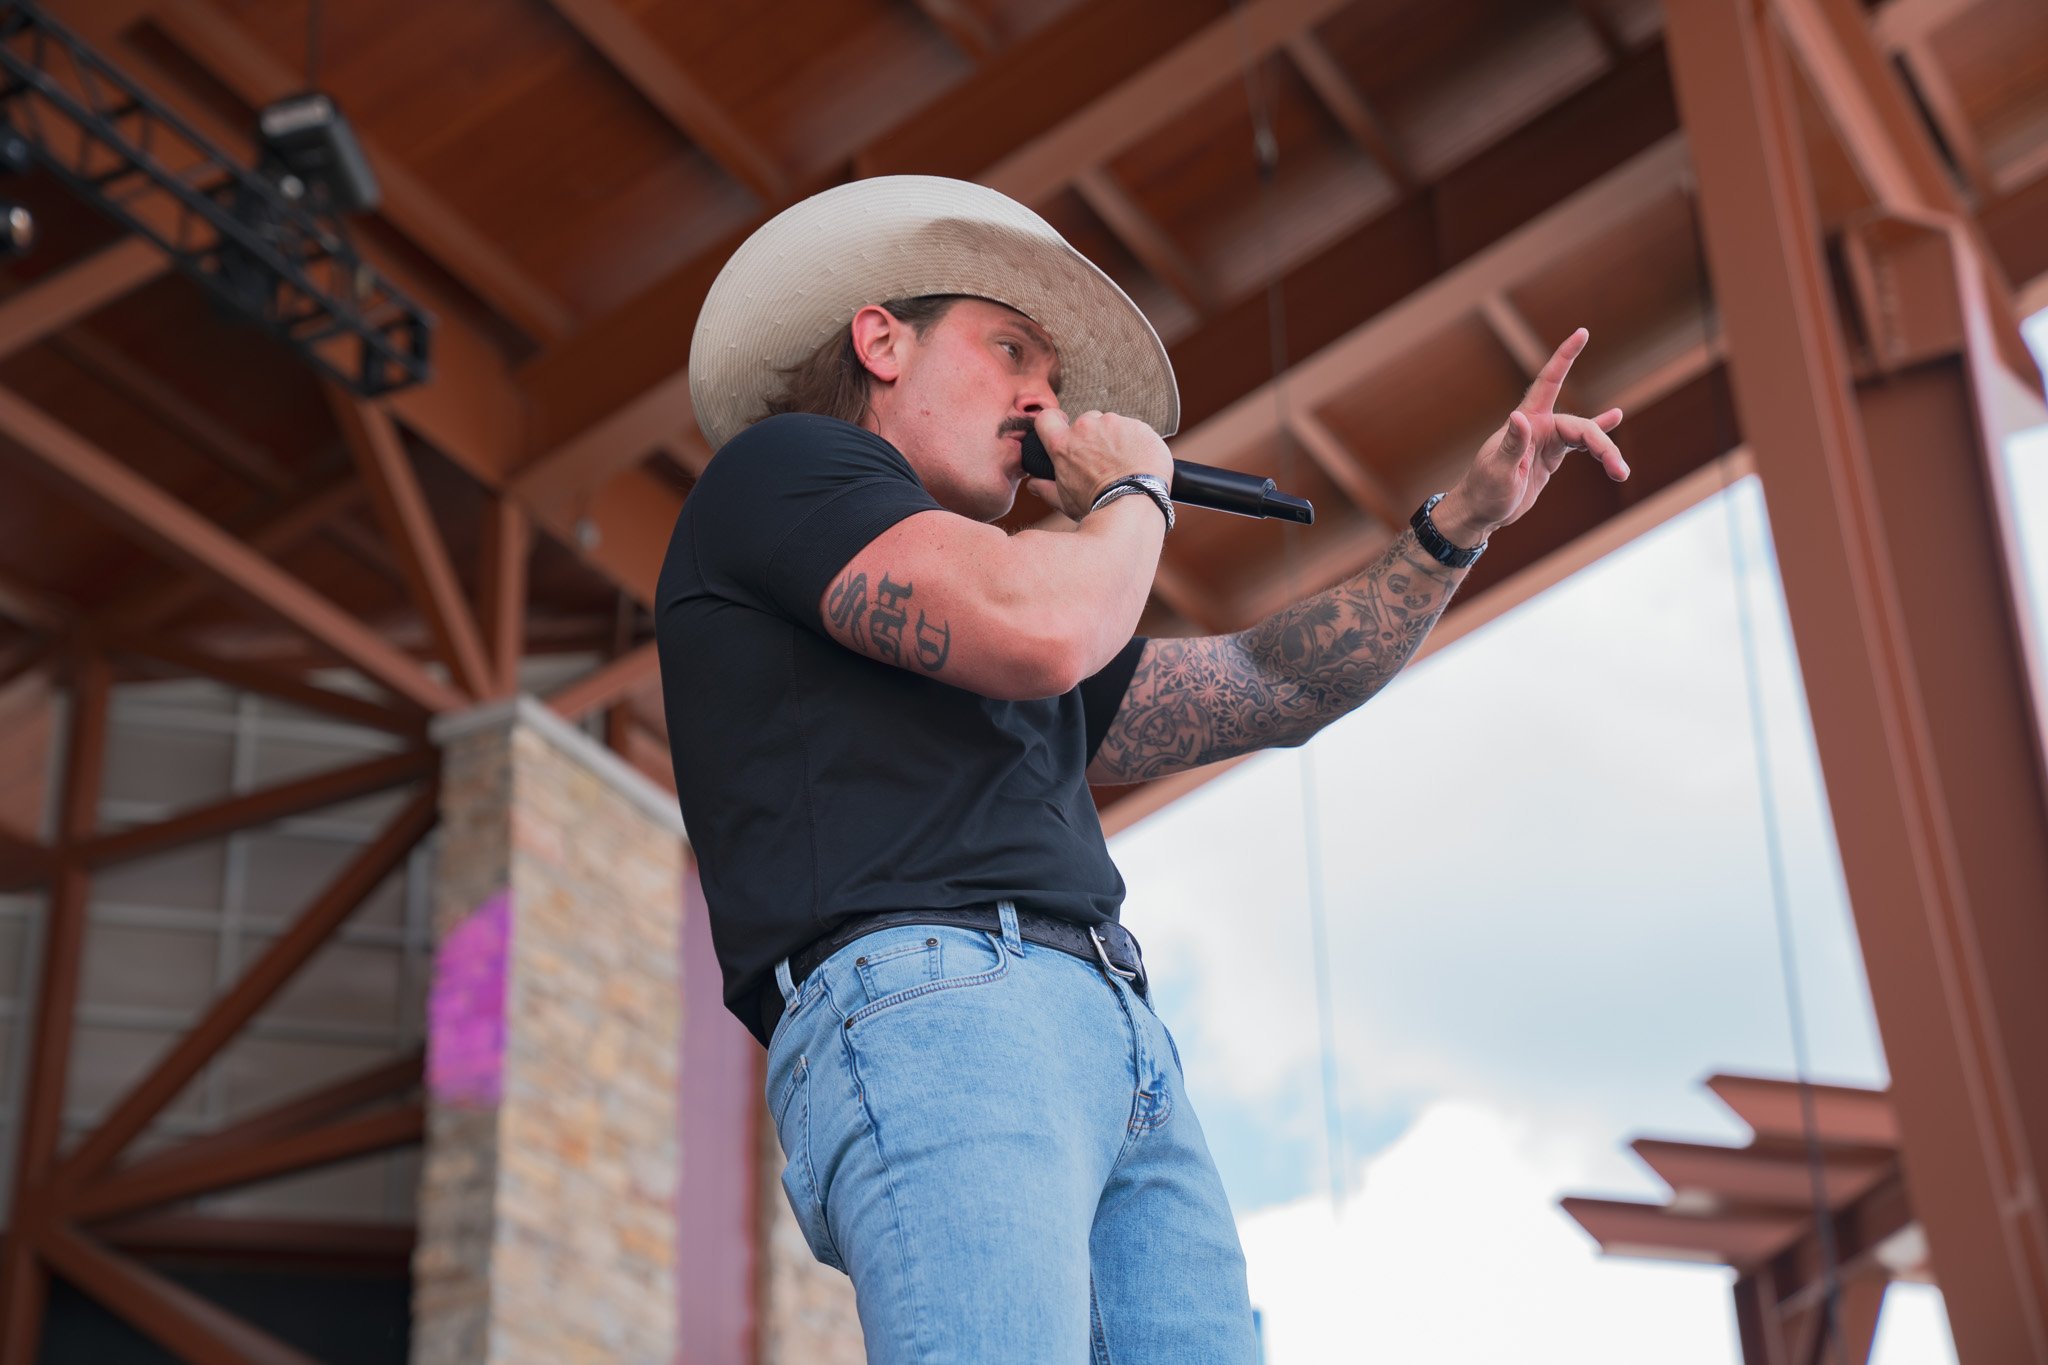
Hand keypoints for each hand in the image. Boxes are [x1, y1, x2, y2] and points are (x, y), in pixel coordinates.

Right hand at [1026, 408, 1173, 522]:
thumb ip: (1046, 489)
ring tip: (1123, 464)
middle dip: (1091, 437)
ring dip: (1114, 439)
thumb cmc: (1098, 505)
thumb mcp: (1065, 501)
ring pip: (1111, 425)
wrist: (1135, 504)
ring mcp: (1113, 423)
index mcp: (1063, 444)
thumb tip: (1034, 484)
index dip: (1054, 422)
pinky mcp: (1137, 425)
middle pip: (1084, 422)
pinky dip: (1135, 441)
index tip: (1063, 430)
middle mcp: (1085, 427)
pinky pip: (1133, 429)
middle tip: (1102, 460)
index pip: (1047, 418)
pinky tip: (1138, 462)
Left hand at [1435, 328, 1628, 545]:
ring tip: (1622, 471)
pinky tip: (1614, 418)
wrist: (1479, 511)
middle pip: (1580, 426)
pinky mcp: (1550, 457)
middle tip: (1619, 470)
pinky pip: (1580, 443)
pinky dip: (1597, 437)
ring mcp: (1545, 441)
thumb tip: (1519, 417)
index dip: (1564, 357)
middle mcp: (1538, 426)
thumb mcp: (1497, 471)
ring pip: (1585, 438)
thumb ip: (1511, 445)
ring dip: (1605, 452)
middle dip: (1602, 446)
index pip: (1549, 381)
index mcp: (1526, 423)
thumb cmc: (1484, 491)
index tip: (1582, 333)